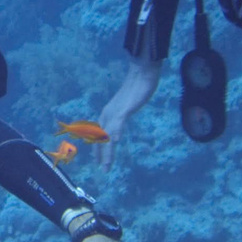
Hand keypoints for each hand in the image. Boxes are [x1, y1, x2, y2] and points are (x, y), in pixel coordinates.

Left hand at [95, 56, 162, 170]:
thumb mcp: (127, 104)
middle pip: (101, 137)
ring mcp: (115, 111)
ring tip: (106, 165)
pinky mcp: (124, 108)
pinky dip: (116, 133)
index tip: (98, 161)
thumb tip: (122, 118)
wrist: (142, 72)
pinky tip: (115, 142)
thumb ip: (123, 112)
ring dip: (107, 151)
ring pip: (108, 134)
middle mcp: (108, 113)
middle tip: (103, 170)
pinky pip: (118, 123)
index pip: (99, 134)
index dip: (98, 148)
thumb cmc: (137, 86)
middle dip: (101, 155)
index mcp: (108, 113)